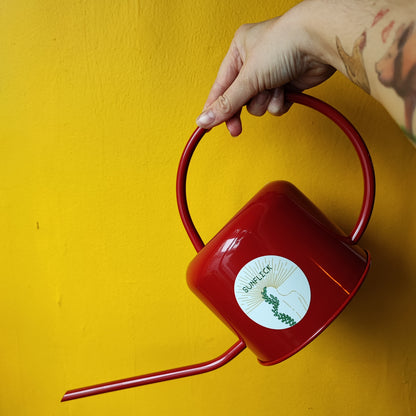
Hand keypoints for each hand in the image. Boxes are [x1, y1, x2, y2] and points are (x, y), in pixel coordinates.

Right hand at [196, 16, 334, 135]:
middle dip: (243, 107)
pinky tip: (285, 91)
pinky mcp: (287, 85)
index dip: (214, 107)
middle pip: (239, 99)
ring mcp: (271, 74)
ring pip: (258, 105)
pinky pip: (274, 106)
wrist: (319, 41)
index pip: (220, 86)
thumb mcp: (248, 77)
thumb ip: (227, 103)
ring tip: (273, 88)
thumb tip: (204, 120)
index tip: (206, 126)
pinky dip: (279, 102)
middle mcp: (253, 62)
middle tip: (236, 129)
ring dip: (265, 101)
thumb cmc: (284, 43)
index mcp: (238, 51)